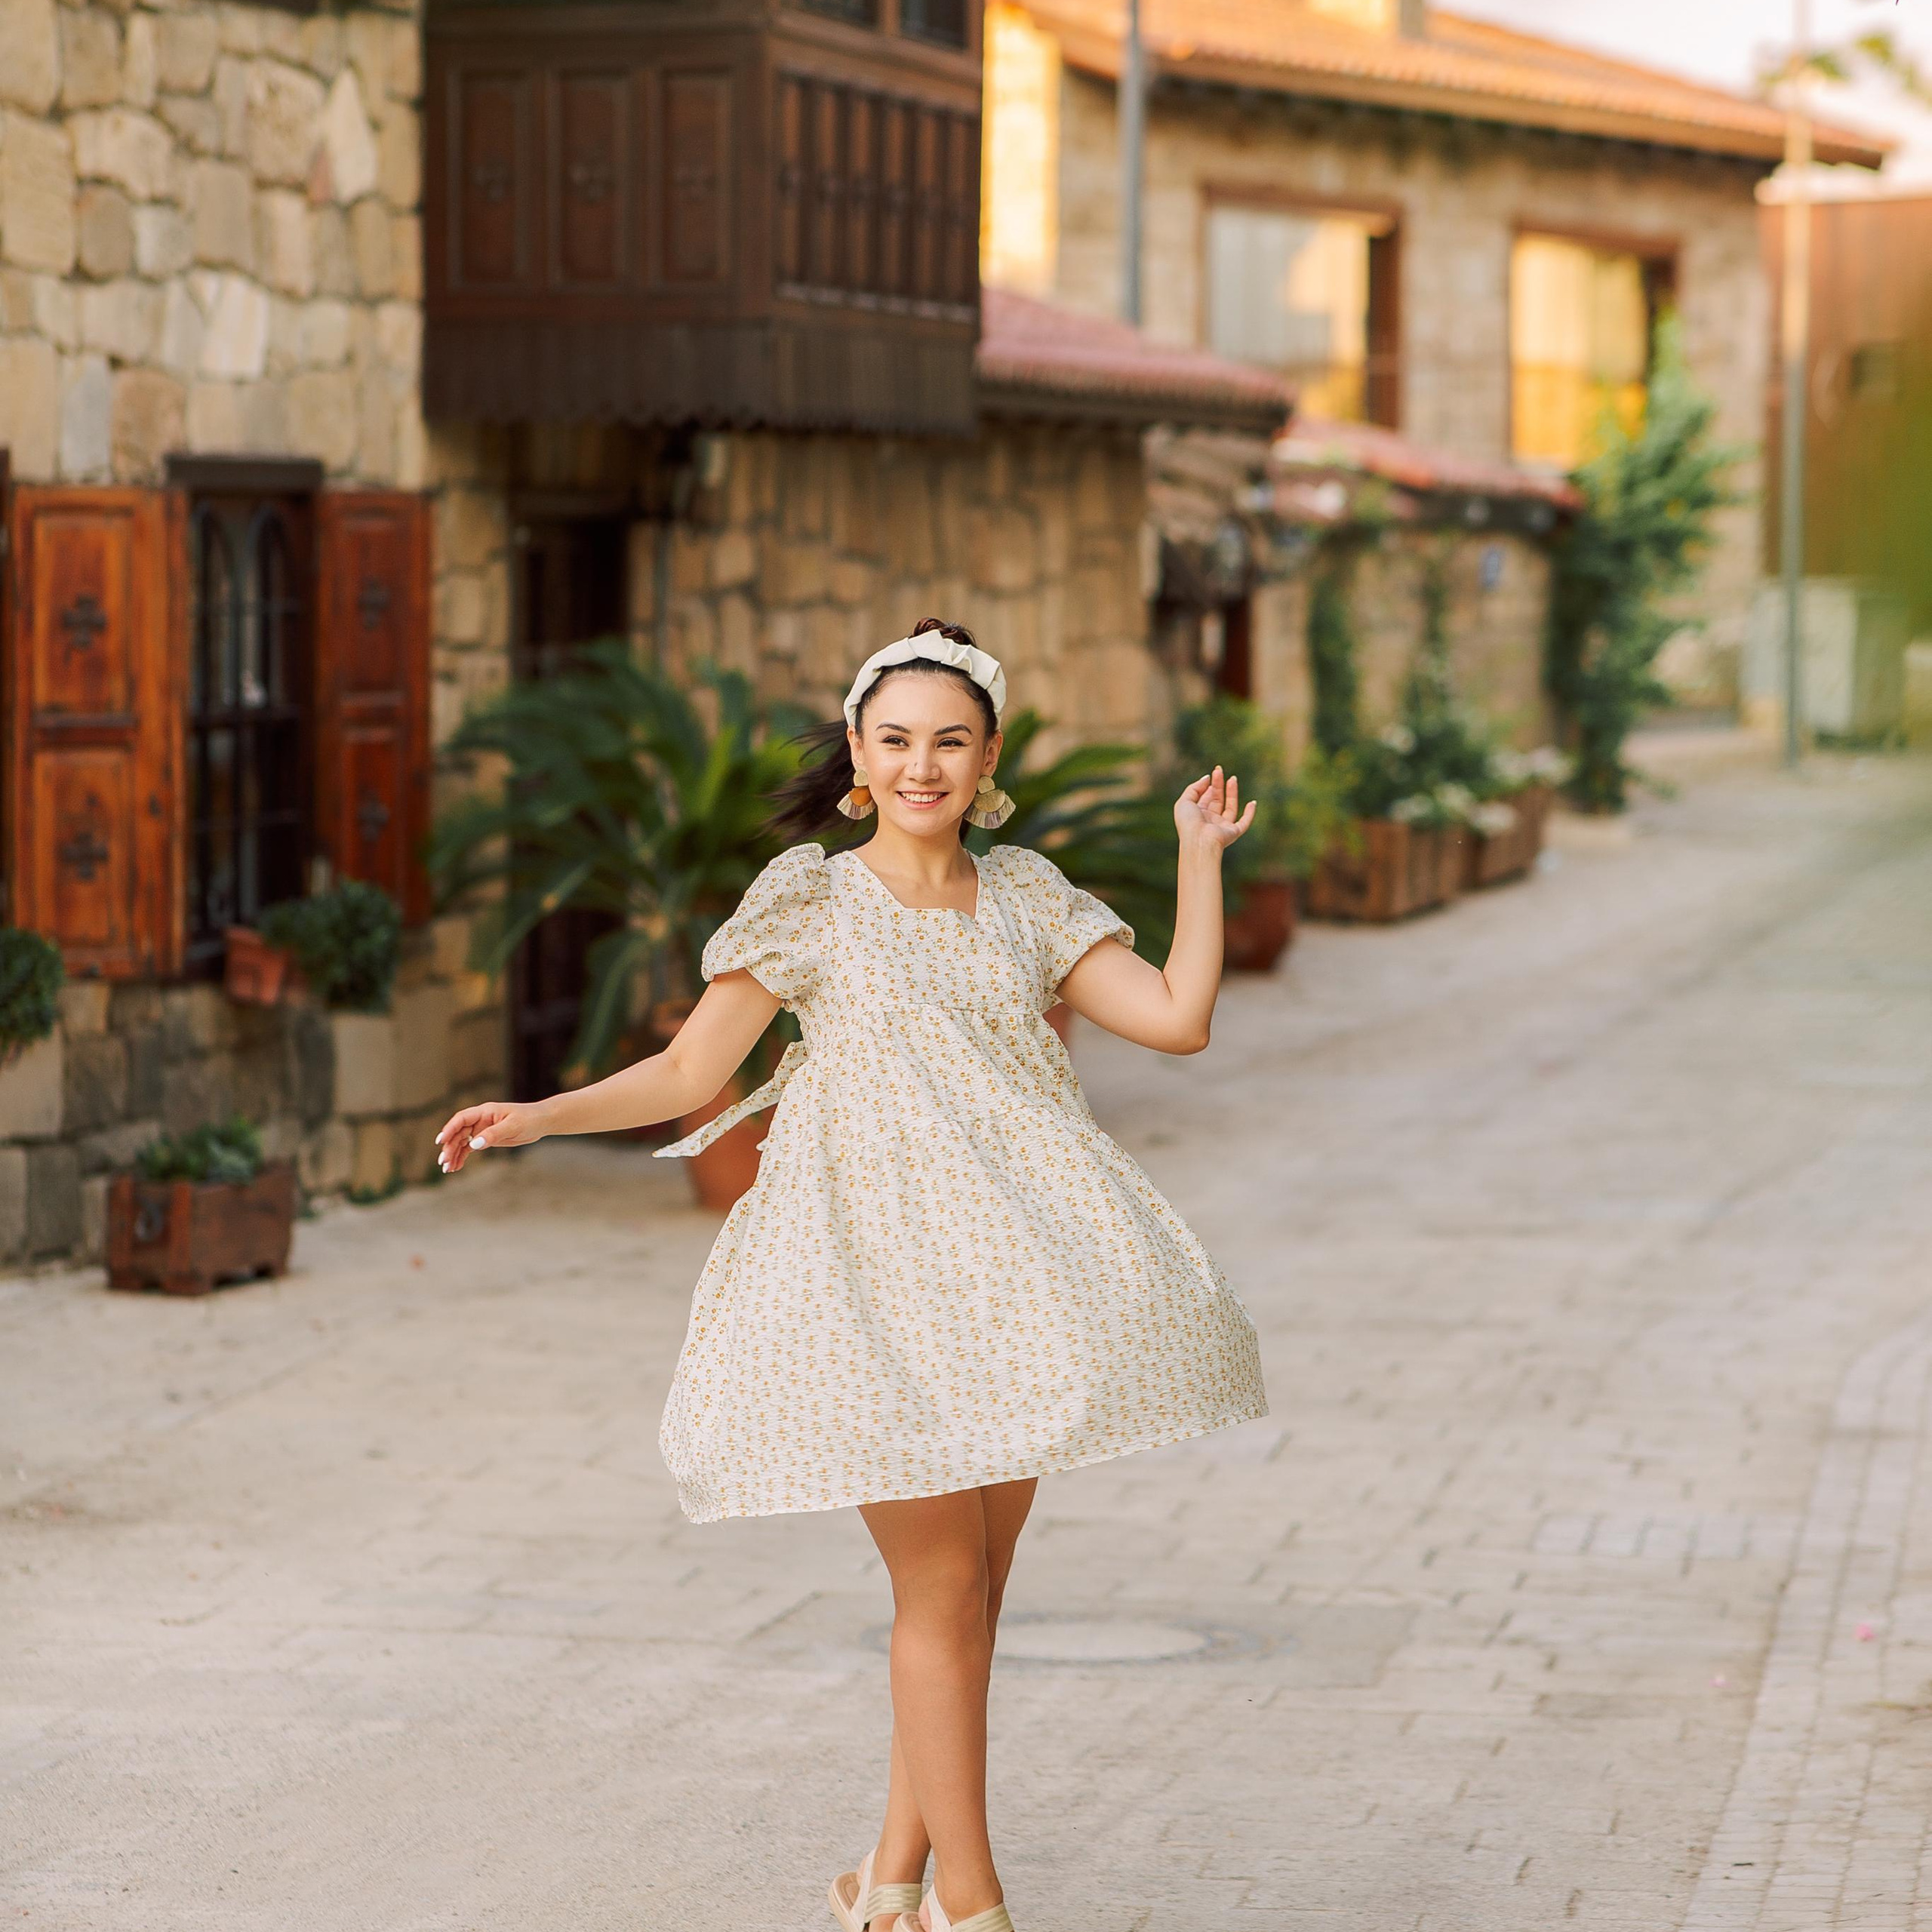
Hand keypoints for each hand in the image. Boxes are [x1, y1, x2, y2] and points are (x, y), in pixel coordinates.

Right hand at [433, 1100, 548, 1174]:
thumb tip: (474, 1144)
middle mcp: (481, 1120)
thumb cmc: (529, 1119)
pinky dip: (462, 1156)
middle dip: (449, 1147)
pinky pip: (470, 1147)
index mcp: (485, 1112)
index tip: (441, 1141)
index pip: (461, 1119)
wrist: (541, 1122)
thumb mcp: (512, 1126)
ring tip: (447, 1169)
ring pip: (462, 1142)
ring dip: (453, 1154)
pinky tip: (456, 1167)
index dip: (449, 1129)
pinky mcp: (487, 1138)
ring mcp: (482, 1129)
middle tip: (444, 1162)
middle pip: (459, 1133)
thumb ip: (493, 1134)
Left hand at [1174, 765, 1255, 852]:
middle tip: (1220, 770)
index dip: (1208, 785)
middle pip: (1217, 800)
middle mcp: (1209, 821)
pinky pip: (1244, 823)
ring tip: (1232, 779)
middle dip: (1219, 785)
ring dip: (1232, 793)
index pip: (1205, 797)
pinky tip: (1252, 802)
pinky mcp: (1233, 833)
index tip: (1212, 774)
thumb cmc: (1189, 823)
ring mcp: (1221, 827)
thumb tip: (1207, 778)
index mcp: (1197, 815)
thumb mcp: (1185, 801)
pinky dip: (1250, 814)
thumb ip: (1194, 787)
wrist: (1198, 841)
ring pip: (1230, 807)